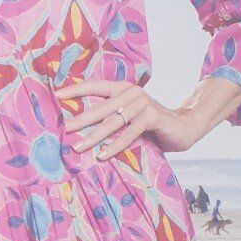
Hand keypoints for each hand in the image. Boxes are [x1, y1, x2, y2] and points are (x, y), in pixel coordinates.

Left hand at [55, 80, 204, 158]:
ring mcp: (143, 103)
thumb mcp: (128, 116)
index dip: (76, 90)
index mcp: (123, 88)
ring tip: (78, 147)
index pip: (96, 86)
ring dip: (94, 136)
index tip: (57, 95)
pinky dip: (115, 146)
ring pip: (113, 122)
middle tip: (63, 130)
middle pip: (101, 107)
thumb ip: (111, 116)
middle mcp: (132, 92)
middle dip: (81, 120)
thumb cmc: (150, 124)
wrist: (184, 127)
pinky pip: (129, 134)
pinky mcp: (152, 117)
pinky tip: (102, 155)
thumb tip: (79, 126)